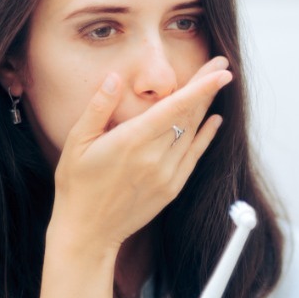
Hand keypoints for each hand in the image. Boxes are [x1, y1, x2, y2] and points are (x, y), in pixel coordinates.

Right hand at [48, 56, 231, 254]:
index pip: (174, 107)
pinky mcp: (171, 188)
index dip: (201, 87)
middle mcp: (154, 156)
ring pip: (193, 133)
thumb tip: (113, 78)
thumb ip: (98, 108)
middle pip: (189, 115)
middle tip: (221, 65)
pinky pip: (194, 156)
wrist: (87, 232)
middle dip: (207, 88)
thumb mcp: (77, 143)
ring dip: (206, 107)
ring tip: (216, 85)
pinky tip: (214, 120)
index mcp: (132, 140)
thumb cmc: (77, 186)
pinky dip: (206, 136)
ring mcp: (166, 174)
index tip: (222, 71)